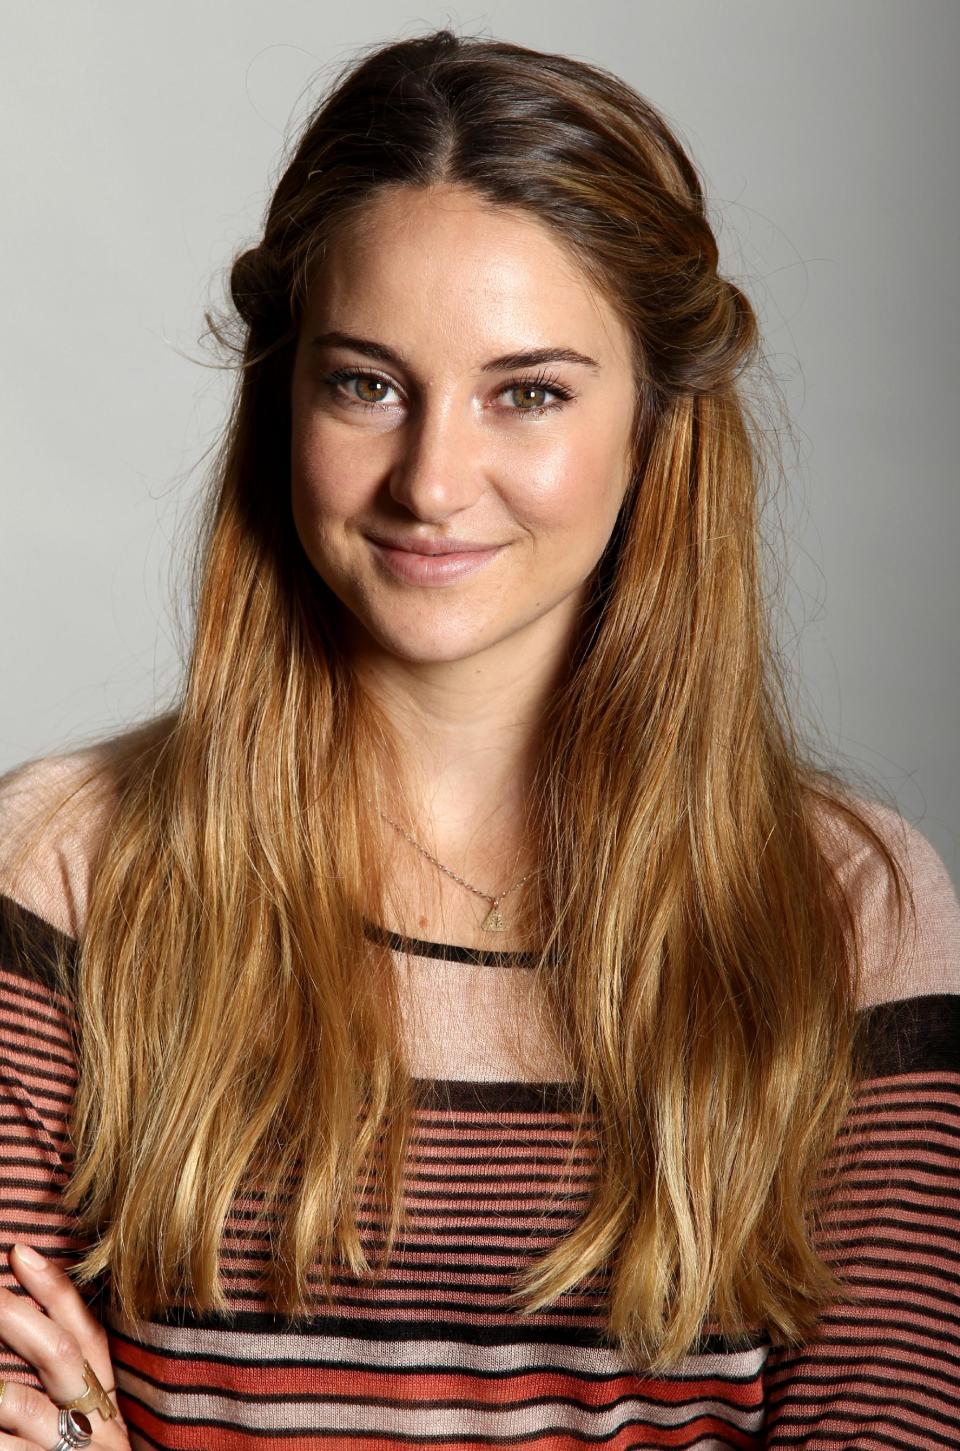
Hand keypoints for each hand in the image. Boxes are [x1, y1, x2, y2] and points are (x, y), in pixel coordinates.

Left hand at [0, 1243, 128, 1448]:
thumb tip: (28, 1329)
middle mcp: (98, 1424)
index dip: (54, 1288)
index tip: (18, 1251)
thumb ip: (70, 1389)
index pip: (85, 1329)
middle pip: (60, 1355)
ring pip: (25, 1408)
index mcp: (106, 1401)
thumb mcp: (92, 1431)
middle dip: (17, 1317)